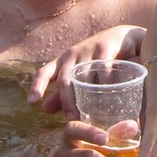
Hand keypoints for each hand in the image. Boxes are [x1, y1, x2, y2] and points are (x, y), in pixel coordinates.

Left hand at [29, 25, 147, 111]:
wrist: (125, 37)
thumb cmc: (98, 59)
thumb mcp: (79, 75)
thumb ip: (63, 93)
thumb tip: (45, 109)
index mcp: (63, 61)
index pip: (44, 72)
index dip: (37, 86)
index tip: (32, 103)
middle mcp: (72, 55)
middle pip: (65, 79)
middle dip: (67, 101)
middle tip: (72, 119)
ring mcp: (88, 50)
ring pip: (83, 76)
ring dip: (87, 96)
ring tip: (93, 114)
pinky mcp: (105, 48)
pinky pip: (103, 68)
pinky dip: (105, 83)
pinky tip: (109, 96)